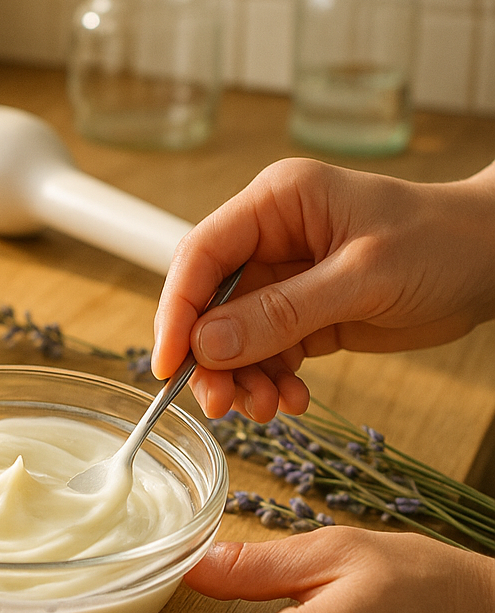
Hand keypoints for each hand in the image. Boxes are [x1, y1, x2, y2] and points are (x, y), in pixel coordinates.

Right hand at [151, 157, 494, 420]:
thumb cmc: (443, 244)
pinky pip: (266, 352)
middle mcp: (271, 237)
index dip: (177, 310)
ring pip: (232, 335)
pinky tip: (293, 400)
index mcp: (276, 203)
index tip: (169, 364)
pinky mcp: (303, 312)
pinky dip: (271, 381)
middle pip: (209, 301)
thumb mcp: (363, 277)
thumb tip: (205, 346)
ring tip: (269, 409)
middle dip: (210, 357)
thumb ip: (282, 312)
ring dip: (241, 377)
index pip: (202, 254)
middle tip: (220, 403)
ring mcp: (285, 276)